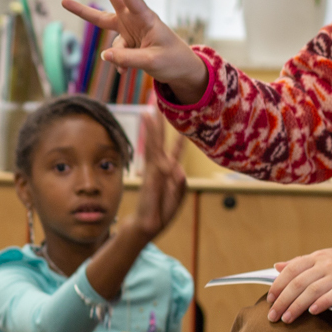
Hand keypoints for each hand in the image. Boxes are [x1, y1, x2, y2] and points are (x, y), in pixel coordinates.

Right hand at [63, 0, 208, 102]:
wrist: (181, 70)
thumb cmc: (172, 61)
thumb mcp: (152, 62)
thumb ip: (128, 58)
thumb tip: (104, 55)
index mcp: (146, 19)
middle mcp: (134, 19)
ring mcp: (128, 28)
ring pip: (102, 21)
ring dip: (85, 12)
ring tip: (65, 3)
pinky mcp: (125, 40)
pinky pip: (114, 52)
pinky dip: (119, 63)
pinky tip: (127, 72)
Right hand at [131, 115, 187, 241]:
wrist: (147, 225)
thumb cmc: (161, 213)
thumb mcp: (176, 199)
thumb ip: (179, 185)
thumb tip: (179, 169)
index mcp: (169, 173)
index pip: (175, 152)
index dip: (179, 139)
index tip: (184, 124)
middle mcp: (160, 167)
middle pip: (160, 142)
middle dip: (159, 125)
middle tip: (157, 105)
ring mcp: (153, 169)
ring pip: (153, 143)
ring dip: (152, 127)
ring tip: (148, 110)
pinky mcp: (149, 173)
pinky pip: (152, 153)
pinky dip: (151, 140)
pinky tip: (148, 127)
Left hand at [268, 247, 331, 322]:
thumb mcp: (323, 257)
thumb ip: (300, 263)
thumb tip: (277, 267)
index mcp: (316, 258)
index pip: (291, 270)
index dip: (278, 285)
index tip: (269, 300)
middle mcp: (325, 265)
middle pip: (298, 283)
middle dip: (282, 300)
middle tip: (272, 316)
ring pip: (312, 290)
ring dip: (296, 306)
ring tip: (286, 319)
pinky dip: (322, 303)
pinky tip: (312, 312)